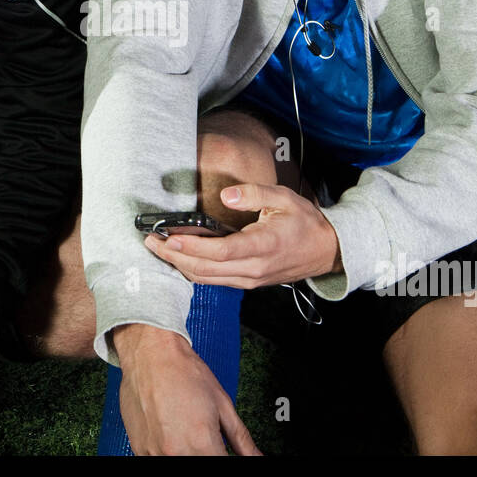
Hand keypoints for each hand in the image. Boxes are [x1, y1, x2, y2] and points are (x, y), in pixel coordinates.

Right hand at [112, 324, 259, 455]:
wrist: (150, 354)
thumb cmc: (184, 372)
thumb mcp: (223, 404)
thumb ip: (242, 439)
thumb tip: (256, 457)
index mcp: (201, 442)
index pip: (220, 465)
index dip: (224, 457)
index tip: (222, 450)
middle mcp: (176, 452)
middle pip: (200, 465)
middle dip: (206, 454)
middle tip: (205, 439)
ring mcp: (154, 453)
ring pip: (178, 463)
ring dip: (187, 453)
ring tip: (186, 433)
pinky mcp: (139, 450)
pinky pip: (157, 460)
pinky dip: (167, 452)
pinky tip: (170, 434)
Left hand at [144, 183, 339, 287]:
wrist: (326, 251)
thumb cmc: (305, 222)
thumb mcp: (284, 198)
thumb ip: (254, 193)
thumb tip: (226, 195)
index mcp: (264, 246)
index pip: (221, 252)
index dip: (193, 246)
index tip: (170, 237)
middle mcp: (254, 268)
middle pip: (206, 269)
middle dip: (175, 257)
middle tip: (150, 242)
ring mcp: (250, 279)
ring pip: (207, 279)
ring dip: (180, 265)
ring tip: (158, 249)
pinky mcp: (246, 282)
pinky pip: (214, 280)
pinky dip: (193, 270)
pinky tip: (179, 257)